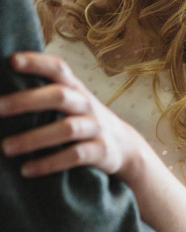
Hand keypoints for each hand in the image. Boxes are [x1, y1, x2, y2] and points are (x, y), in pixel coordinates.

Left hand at [0, 52, 143, 178]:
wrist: (126, 147)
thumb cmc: (86, 120)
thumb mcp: (74, 101)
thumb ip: (48, 92)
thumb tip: (2, 90)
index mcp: (76, 89)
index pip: (59, 69)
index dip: (37, 63)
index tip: (12, 61)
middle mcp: (87, 105)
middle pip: (59, 96)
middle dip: (26, 101)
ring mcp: (96, 128)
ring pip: (66, 129)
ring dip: (34, 138)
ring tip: (6, 148)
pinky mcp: (102, 151)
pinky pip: (75, 156)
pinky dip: (50, 163)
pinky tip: (27, 170)